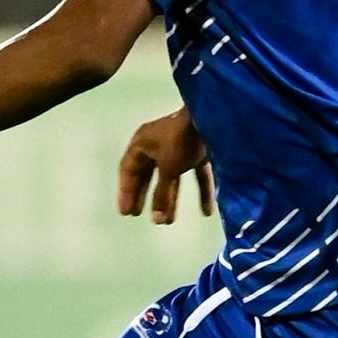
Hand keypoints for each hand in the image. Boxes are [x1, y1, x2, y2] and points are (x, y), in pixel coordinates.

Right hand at [117, 108, 214, 224]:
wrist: (211, 117)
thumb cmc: (180, 140)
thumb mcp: (168, 168)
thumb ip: (162, 195)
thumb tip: (158, 220)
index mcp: (143, 143)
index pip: (128, 170)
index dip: (126, 192)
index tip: (126, 212)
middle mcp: (158, 144)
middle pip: (148, 174)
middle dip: (146, 196)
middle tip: (140, 215)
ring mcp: (179, 147)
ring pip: (172, 177)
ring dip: (171, 198)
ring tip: (169, 221)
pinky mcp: (198, 150)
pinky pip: (196, 173)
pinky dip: (200, 190)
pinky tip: (206, 211)